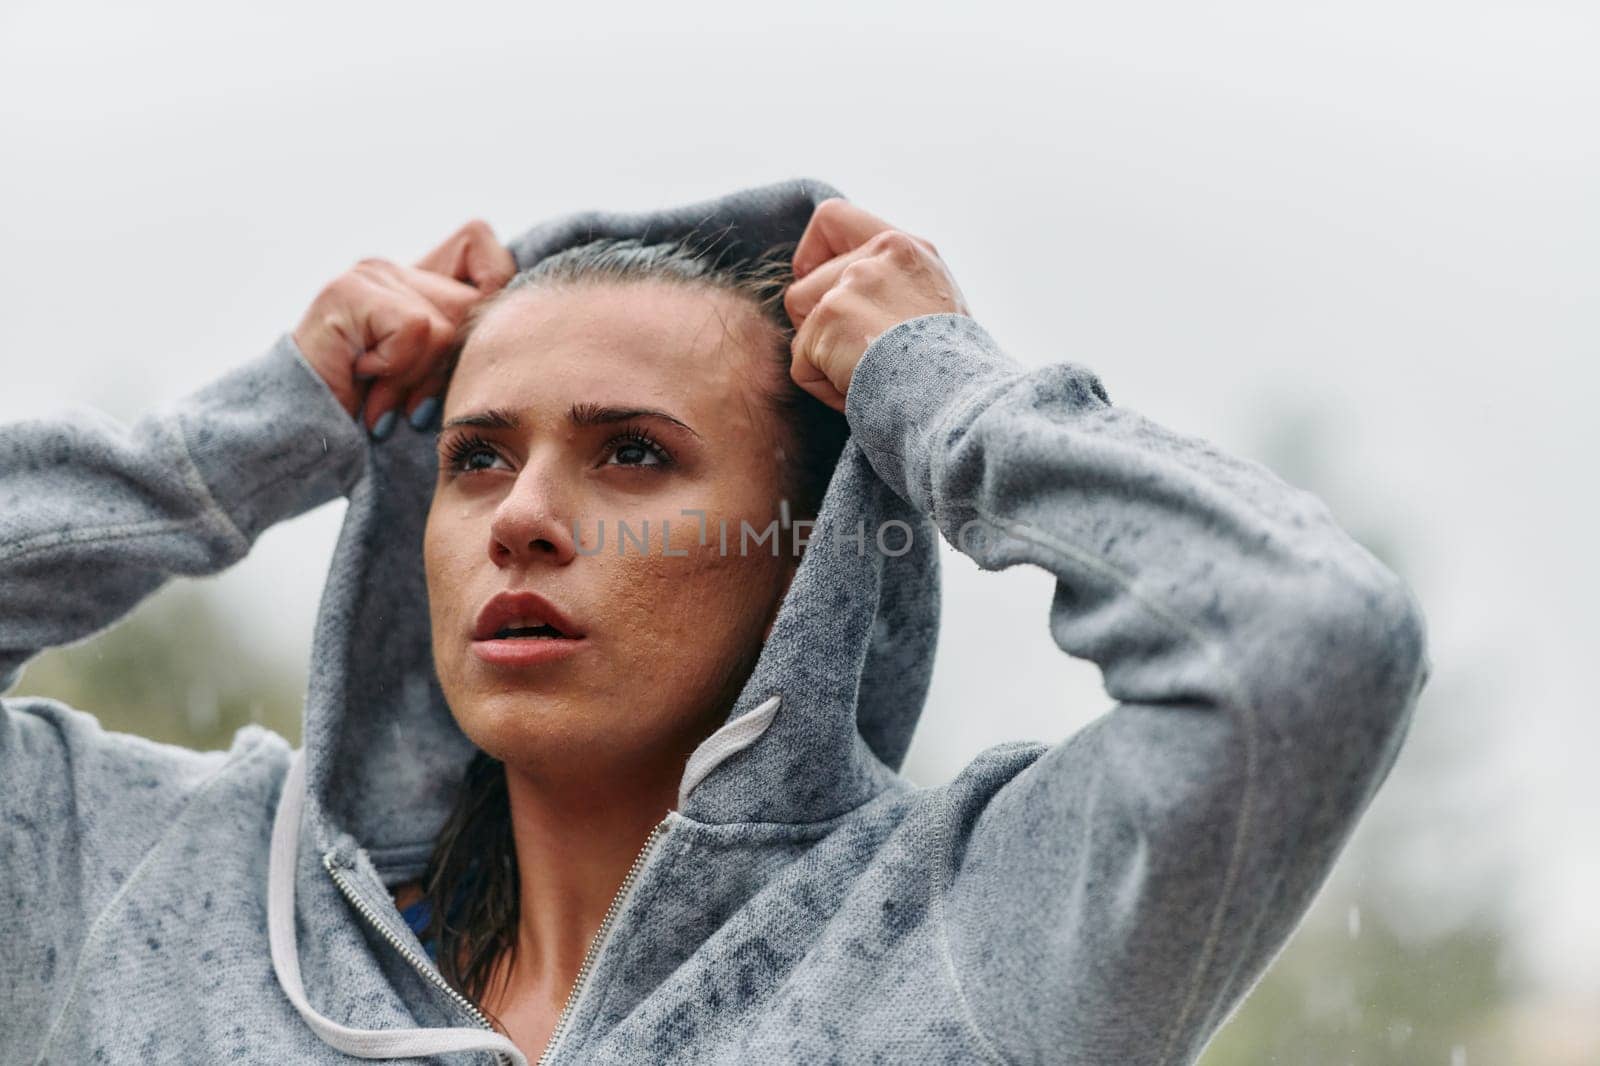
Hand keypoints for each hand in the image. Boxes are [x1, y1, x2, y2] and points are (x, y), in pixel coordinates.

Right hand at [293, 220, 516, 434]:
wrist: (304, 438)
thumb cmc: (371, 418)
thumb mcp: (432, 377)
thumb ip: (463, 342)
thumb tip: (521, 321)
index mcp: (413, 281)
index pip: (480, 242)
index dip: (494, 285)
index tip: (466, 350)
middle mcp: (391, 268)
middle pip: (474, 302)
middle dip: (451, 365)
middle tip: (410, 399)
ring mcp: (368, 275)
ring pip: (447, 323)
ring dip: (419, 377)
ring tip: (383, 396)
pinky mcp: (349, 291)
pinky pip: (417, 329)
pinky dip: (398, 369)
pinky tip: (363, 379)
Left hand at [783, 198, 970, 412]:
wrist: (960, 397)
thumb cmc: (952, 372)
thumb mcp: (936, 309)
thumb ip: (894, 290)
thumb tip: (854, 306)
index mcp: (907, 249)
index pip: (833, 218)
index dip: (812, 254)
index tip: (814, 281)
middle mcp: (880, 254)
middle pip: (806, 285)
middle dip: (816, 328)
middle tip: (856, 358)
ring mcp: (854, 281)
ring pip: (801, 325)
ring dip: (822, 359)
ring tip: (866, 376)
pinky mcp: (831, 315)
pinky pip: (803, 363)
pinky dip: (824, 386)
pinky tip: (860, 391)